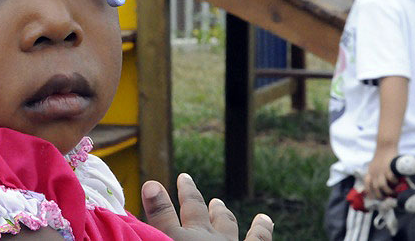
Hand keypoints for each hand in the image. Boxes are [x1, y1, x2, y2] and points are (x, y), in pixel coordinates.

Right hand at [142, 173, 273, 239]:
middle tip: (185, 179)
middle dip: (189, 194)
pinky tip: (266, 221)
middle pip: (196, 210)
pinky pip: (258, 239)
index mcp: (180, 238)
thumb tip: (149, 189)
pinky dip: (262, 229)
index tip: (152, 185)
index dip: (157, 200)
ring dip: (221, 212)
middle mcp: (205, 238)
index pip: (164, 215)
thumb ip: (157, 220)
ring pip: (226, 223)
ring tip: (218, 203)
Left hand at [364, 149, 398, 199]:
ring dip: (388, 191)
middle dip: (380, 195)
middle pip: (375, 188)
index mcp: (370, 172)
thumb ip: (375, 172)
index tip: (371, 198)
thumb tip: (379, 180)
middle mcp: (374, 172)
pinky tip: (397, 182)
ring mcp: (380, 170)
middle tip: (386, 198)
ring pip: (382, 185)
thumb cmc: (381, 155)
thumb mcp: (374, 164)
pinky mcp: (388, 168)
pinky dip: (394, 182)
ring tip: (393, 193)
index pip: (366, 184)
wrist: (384, 146)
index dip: (368, 192)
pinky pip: (390, 178)